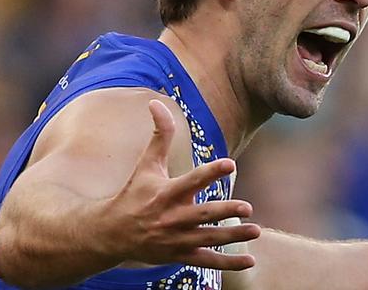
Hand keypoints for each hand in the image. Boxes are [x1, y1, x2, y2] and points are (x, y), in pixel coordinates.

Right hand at [102, 99, 260, 269]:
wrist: (112, 234)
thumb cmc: (134, 194)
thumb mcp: (146, 164)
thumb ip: (158, 135)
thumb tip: (156, 102)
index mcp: (165, 193)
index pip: (191, 181)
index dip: (210, 172)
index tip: (230, 164)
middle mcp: (171, 218)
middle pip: (203, 215)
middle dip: (225, 212)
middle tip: (247, 207)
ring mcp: (176, 240)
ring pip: (209, 239)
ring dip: (232, 236)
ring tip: (255, 230)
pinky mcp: (180, 256)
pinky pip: (207, 262)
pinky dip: (228, 263)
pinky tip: (250, 261)